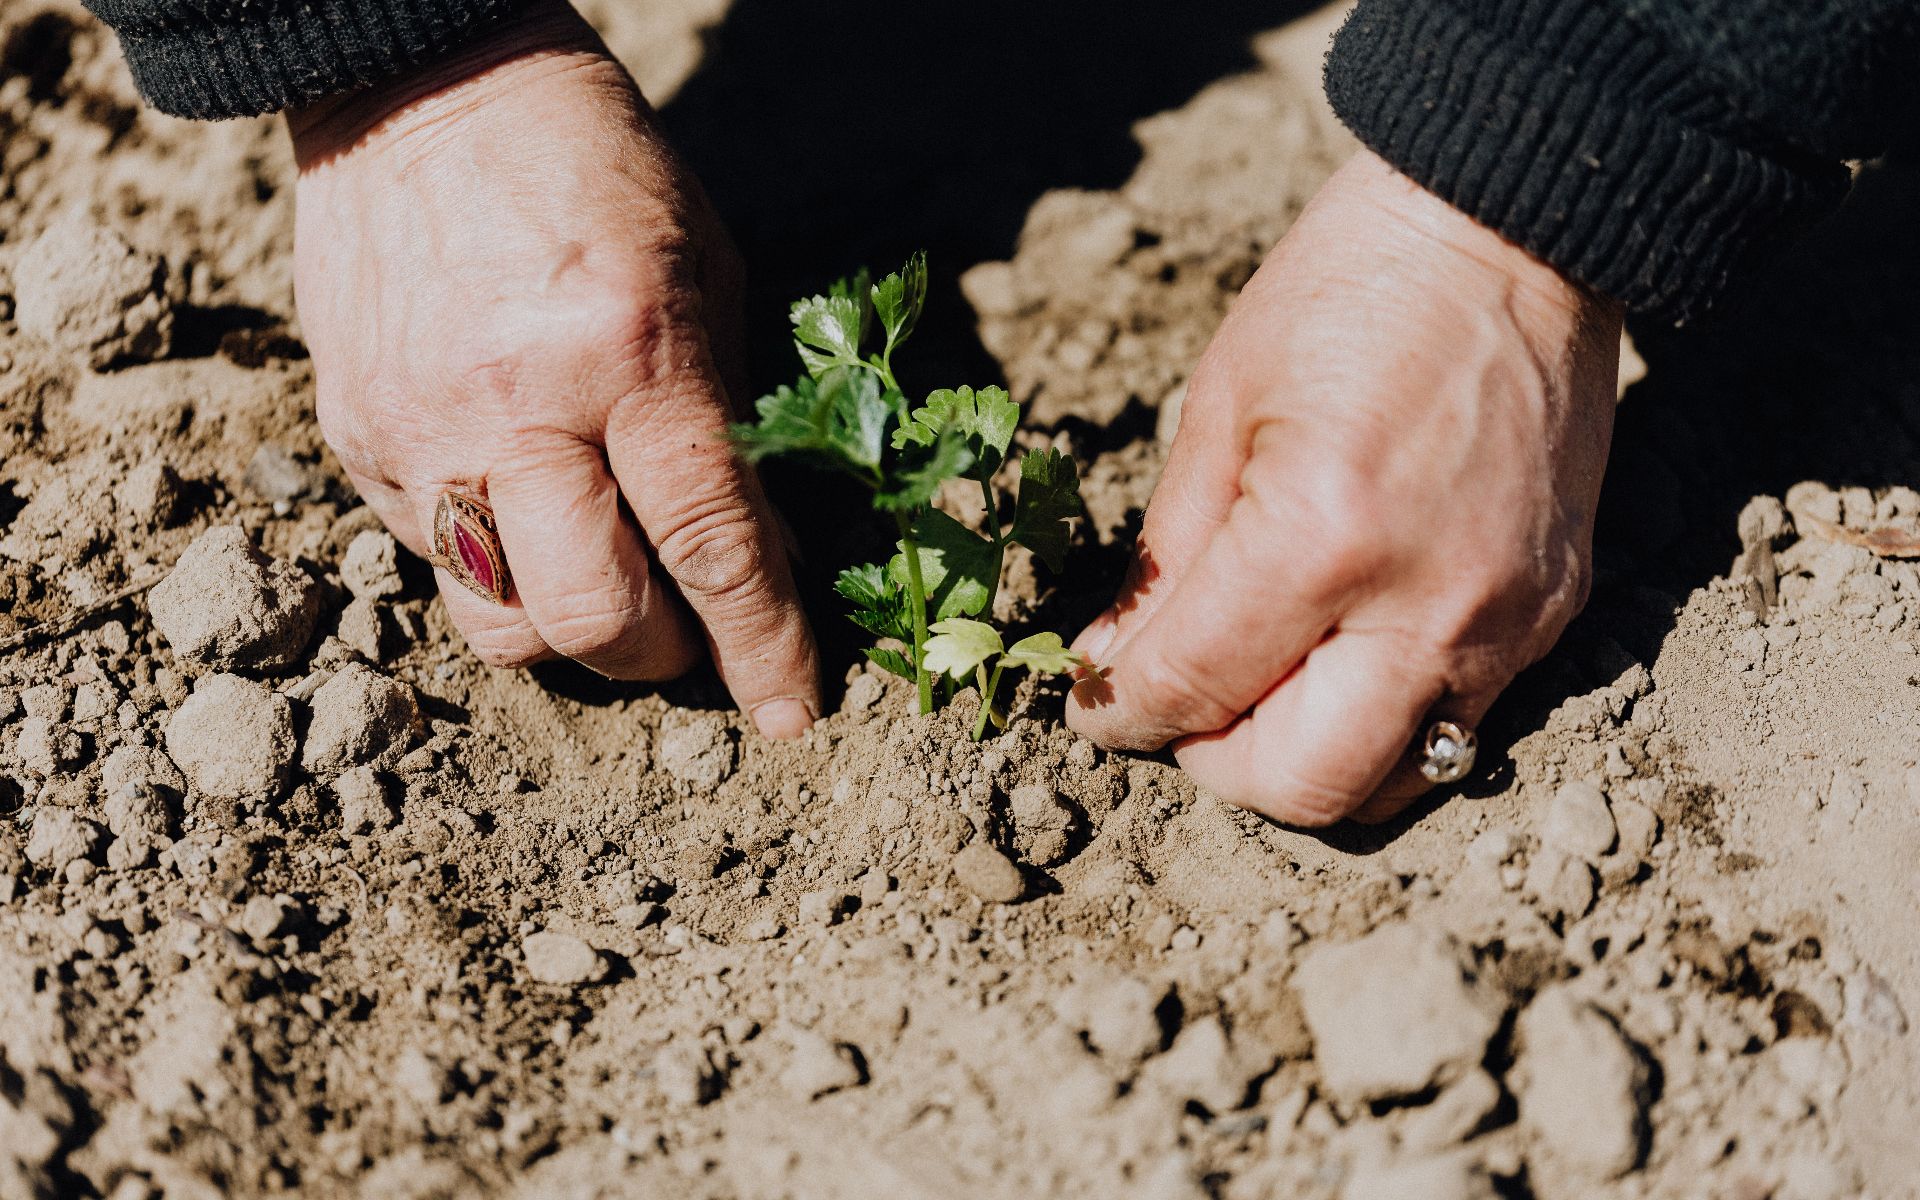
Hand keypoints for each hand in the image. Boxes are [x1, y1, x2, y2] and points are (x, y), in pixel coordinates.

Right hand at [288, 2, 817, 736]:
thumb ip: (729, 424)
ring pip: (499, 625)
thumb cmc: (595, 171)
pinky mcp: (354, 440)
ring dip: (571, 637)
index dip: (762, 645)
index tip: (793, 713)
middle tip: (691, 635)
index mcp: (628, 353)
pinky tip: (529, 509)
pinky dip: (501, 568)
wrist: (419, 87)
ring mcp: (419, 432)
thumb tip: (759, 559)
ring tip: (606, 581)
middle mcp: (514, 408)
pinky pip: (434, 562)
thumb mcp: (705, 275)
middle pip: (593, 619)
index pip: (710, 544)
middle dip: (662, 658)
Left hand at [1066, 149, 1620, 823]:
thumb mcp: (1218, 410)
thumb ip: (1164, 560)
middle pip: (1302, 784)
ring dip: (1304, 761)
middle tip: (1183, 712)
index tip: (1097, 706)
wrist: (1513, 232)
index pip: (1194, 689)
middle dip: (1216, 766)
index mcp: (1320, 538)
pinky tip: (1341, 653)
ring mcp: (1505, 621)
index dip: (1121, 713)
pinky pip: (1455, 724)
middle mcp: (1426, 604)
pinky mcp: (1554, 614)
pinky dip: (1379, 719)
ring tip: (1262, 691)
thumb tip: (1115, 668)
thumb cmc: (1347, 293)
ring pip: (1391, 782)